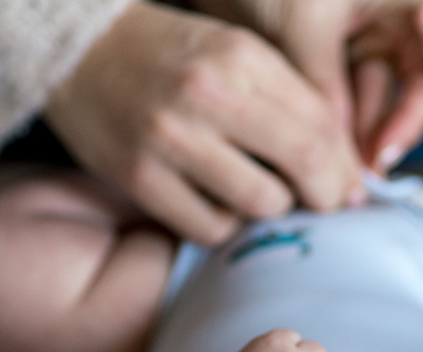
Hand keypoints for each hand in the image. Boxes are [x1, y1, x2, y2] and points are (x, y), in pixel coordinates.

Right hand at [45, 3, 362, 245]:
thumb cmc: (166, 57)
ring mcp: (170, 139)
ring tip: (257, 193)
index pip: (321, 123)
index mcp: (239, 56)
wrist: (76, 52)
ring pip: (260, 201)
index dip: (343, 164)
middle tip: (322, 204)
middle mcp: (207, 94)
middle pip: (302, 163)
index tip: (346, 185)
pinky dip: (224, 225)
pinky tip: (216, 204)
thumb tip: (341, 168)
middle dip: (325, 194)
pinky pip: (210, 228)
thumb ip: (285, 100)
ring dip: (270, 207)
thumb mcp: (232, 54)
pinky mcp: (140, 179)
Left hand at [199, 0, 422, 171]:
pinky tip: (315, 155)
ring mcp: (364, 33)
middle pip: (403, 90)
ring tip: (329, 173)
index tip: (382, 153)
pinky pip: (340, 97)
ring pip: (369, 99)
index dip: (411, 114)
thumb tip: (340, 159)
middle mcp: (393, 14)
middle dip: (377, 133)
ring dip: (351, 136)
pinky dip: (329, 123)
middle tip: (353, 178)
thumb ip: (328, 90)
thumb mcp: (307, 24)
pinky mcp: (332, 51)